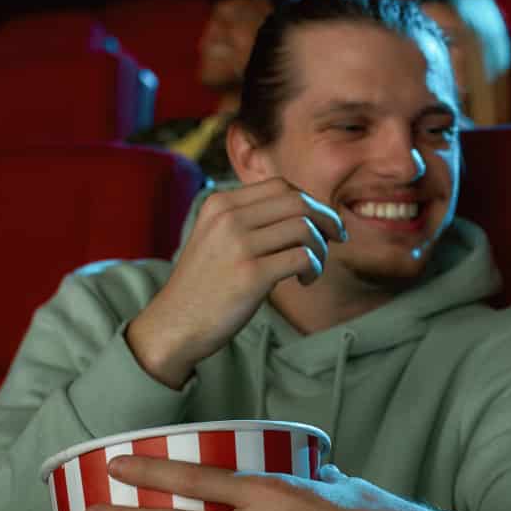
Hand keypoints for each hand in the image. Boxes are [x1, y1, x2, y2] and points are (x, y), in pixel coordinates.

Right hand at [127, 178, 346, 387]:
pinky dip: (314, 268)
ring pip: (305, 228)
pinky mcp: (252, 274)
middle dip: (327, 220)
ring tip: (313, 268)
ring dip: (322, 249)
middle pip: (298, 202)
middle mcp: (228, 217)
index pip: (281, 186)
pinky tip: (304, 281)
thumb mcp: (216, 237)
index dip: (310, 202)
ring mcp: (239, 245)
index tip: (321, 223)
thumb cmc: (205, 285)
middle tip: (335, 240)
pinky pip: (303, 257)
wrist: (174, 324)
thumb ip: (249, 219)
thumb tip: (306, 211)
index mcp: (220, 203)